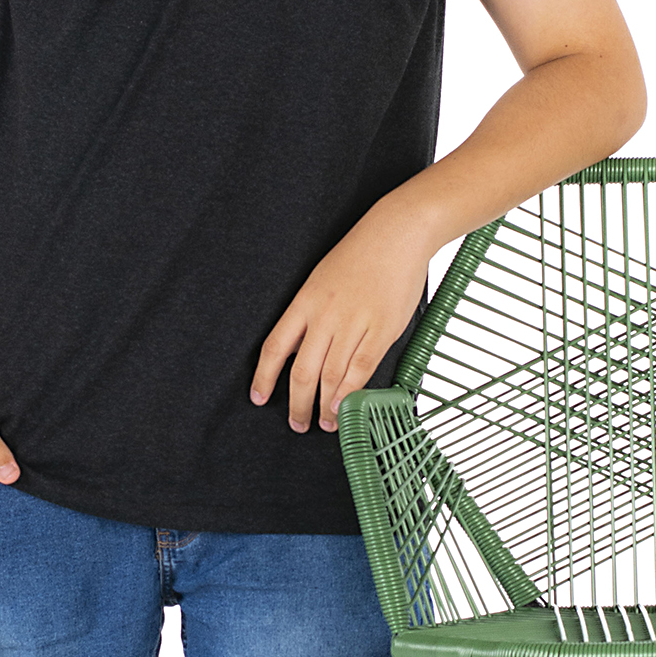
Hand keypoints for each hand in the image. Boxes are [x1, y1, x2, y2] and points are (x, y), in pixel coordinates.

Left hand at [251, 204, 434, 433]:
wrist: (397, 233)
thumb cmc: (360, 254)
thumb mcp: (323, 279)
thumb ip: (312, 316)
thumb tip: (306, 353)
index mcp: (305, 300)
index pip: (275, 346)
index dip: (264, 376)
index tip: (258, 398)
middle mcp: (325, 315)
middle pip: (302, 370)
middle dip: (297, 404)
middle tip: (297, 423)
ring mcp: (354, 323)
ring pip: (331, 376)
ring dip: (326, 406)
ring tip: (325, 423)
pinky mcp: (382, 328)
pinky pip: (362, 368)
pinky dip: (351, 392)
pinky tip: (344, 406)